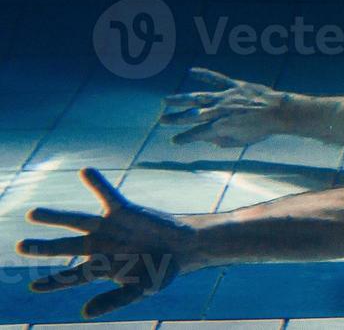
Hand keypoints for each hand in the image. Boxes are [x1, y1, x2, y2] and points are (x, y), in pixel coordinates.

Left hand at [20, 168, 199, 317]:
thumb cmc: (160, 272)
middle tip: (21, 246)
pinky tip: (85, 171)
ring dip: (56, 216)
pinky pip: (109, 195)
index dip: (53, 282)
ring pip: (77, 221)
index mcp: (100, 269)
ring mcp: (109, 227)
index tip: (33, 285)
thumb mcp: (139, 291)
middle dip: (43, 247)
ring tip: (32, 214)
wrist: (182, 248)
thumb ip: (113, 301)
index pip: (71, 277)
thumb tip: (84, 313)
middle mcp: (99, 247)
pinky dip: (97, 184)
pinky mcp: (124, 210)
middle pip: (65, 247)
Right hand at [161, 67, 289, 146]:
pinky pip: (217, 78)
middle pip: (192, 116)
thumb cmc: (262, 129)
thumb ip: (223, 141)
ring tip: (166, 100)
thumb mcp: (241, 141)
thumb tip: (209, 140)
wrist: (279, 112)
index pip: (196, 134)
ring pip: (198, 97)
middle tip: (161, 120)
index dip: (184, 138)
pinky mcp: (234, 86)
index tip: (174, 140)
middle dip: (175, 119)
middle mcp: (220, 111)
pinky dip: (204, 74)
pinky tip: (192, 70)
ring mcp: (226, 97)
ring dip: (181, 99)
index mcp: (221, 127)